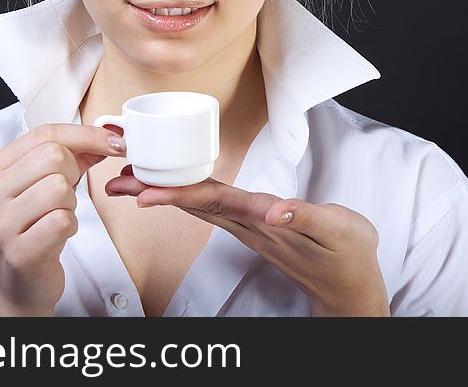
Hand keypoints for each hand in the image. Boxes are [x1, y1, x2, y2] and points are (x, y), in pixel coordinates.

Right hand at [0, 123, 126, 315]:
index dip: (87, 135)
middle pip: (54, 156)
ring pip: (59, 188)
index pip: (46, 133)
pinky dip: (70, 226)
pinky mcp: (18, 251)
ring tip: (58, 216)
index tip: (114, 142)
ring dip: (71, 204)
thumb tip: (109, 137)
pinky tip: (57, 235)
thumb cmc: (33, 229)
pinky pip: (62, 221)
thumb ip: (74, 156)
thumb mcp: (46, 184)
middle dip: (74, 173)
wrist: (17, 284)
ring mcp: (1, 223)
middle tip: (67, 194)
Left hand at [105, 167, 389, 316]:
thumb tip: (274, 210)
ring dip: (164, 193)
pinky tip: (172, 189)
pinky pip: (213, 208)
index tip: (144, 192)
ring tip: (130, 182)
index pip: (214, 202)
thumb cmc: (347, 255)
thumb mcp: (337, 230)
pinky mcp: (253, 228)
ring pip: (199, 207)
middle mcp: (249, 225)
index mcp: (264, 221)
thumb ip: (304, 217)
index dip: (178, 194)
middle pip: (194, 204)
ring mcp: (248, 228)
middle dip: (155, 190)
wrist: (350, 286)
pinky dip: (187, 195)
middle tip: (117, 181)